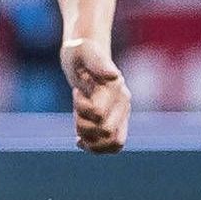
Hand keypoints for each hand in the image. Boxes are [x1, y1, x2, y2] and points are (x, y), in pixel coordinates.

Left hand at [62, 37, 129, 152]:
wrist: (84, 58)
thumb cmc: (81, 53)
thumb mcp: (84, 52)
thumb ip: (99, 62)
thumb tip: (113, 76)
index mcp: (117, 89)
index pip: (98, 114)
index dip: (81, 107)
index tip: (77, 92)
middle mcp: (123, 104)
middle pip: (105, 132)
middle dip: (83, 124)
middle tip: (77, 109)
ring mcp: (121, 115)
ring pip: (111, 144)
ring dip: (89, 139)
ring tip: (79, 124)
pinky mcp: (115, 122)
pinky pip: (112, 147)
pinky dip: (94, 148)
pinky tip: (79, 139)